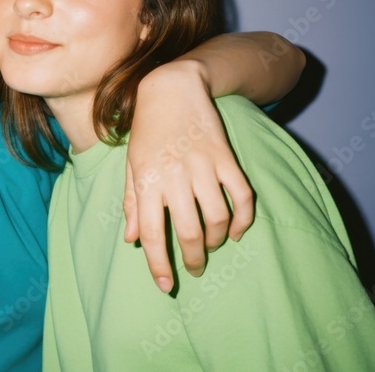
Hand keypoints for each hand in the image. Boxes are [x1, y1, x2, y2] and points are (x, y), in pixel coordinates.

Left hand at [122, 61, 253, 292]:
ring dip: (217, 240)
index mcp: (146, 181)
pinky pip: (242, 196)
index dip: (159, 265)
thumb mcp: (131, 165)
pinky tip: (237, 230)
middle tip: (194, 269)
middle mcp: (173, 176)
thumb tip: (132, 240)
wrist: (172, 88)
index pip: (152, 234)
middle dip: (193, 259)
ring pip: (217, 218)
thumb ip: (131, 203)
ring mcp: (202, 166)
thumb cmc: (147, 131)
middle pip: (189, 232)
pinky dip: (243, 219)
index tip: (166, 286)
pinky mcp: (225, 157)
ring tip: (212, 245)